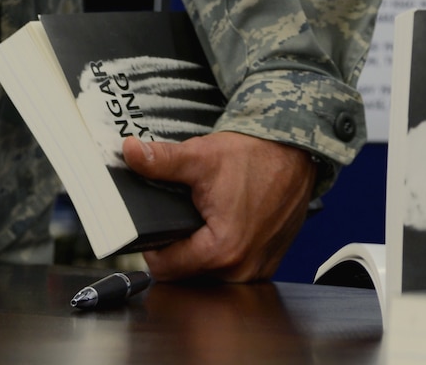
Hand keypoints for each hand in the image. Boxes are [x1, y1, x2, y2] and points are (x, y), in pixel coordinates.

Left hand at [124, 131, 315, 281]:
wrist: (295, 153)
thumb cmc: (255, 155)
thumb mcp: (202, 156)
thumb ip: (161, 161)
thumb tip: (129, 152)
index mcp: (222, 249)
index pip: (165, 268)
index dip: (153, 246)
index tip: (157, 226)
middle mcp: (242, 268)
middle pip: (187, 273)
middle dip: (179, 247)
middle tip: (184, 216)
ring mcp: (258, 269)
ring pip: (209, 274)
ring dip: (202, 251)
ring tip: (205, 220)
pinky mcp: (268, 264)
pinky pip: (233, 269)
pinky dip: (225, 252)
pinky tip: (226, 225)